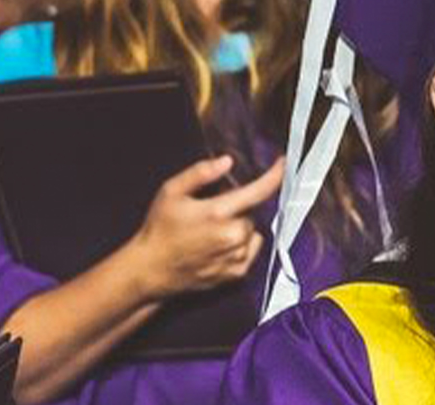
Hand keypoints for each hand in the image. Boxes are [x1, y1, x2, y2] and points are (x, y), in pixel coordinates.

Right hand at [120, 156, 285, 298]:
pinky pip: (250, 250)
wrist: (151, 270)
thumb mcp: (171, 192)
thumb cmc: (159, 229)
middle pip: (251, 211)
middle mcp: (232, 237)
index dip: (274, 175)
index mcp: (217, 213)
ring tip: (212, 232)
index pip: (257, 191)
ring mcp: (236, 257)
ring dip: (239, 226)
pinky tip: (217, 246)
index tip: (282, 164)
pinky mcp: (237, 273)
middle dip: (236, 207)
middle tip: (212, 211)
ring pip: (251, 231)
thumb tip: (227, 161)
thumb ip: (200, 173)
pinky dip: (240, 245)